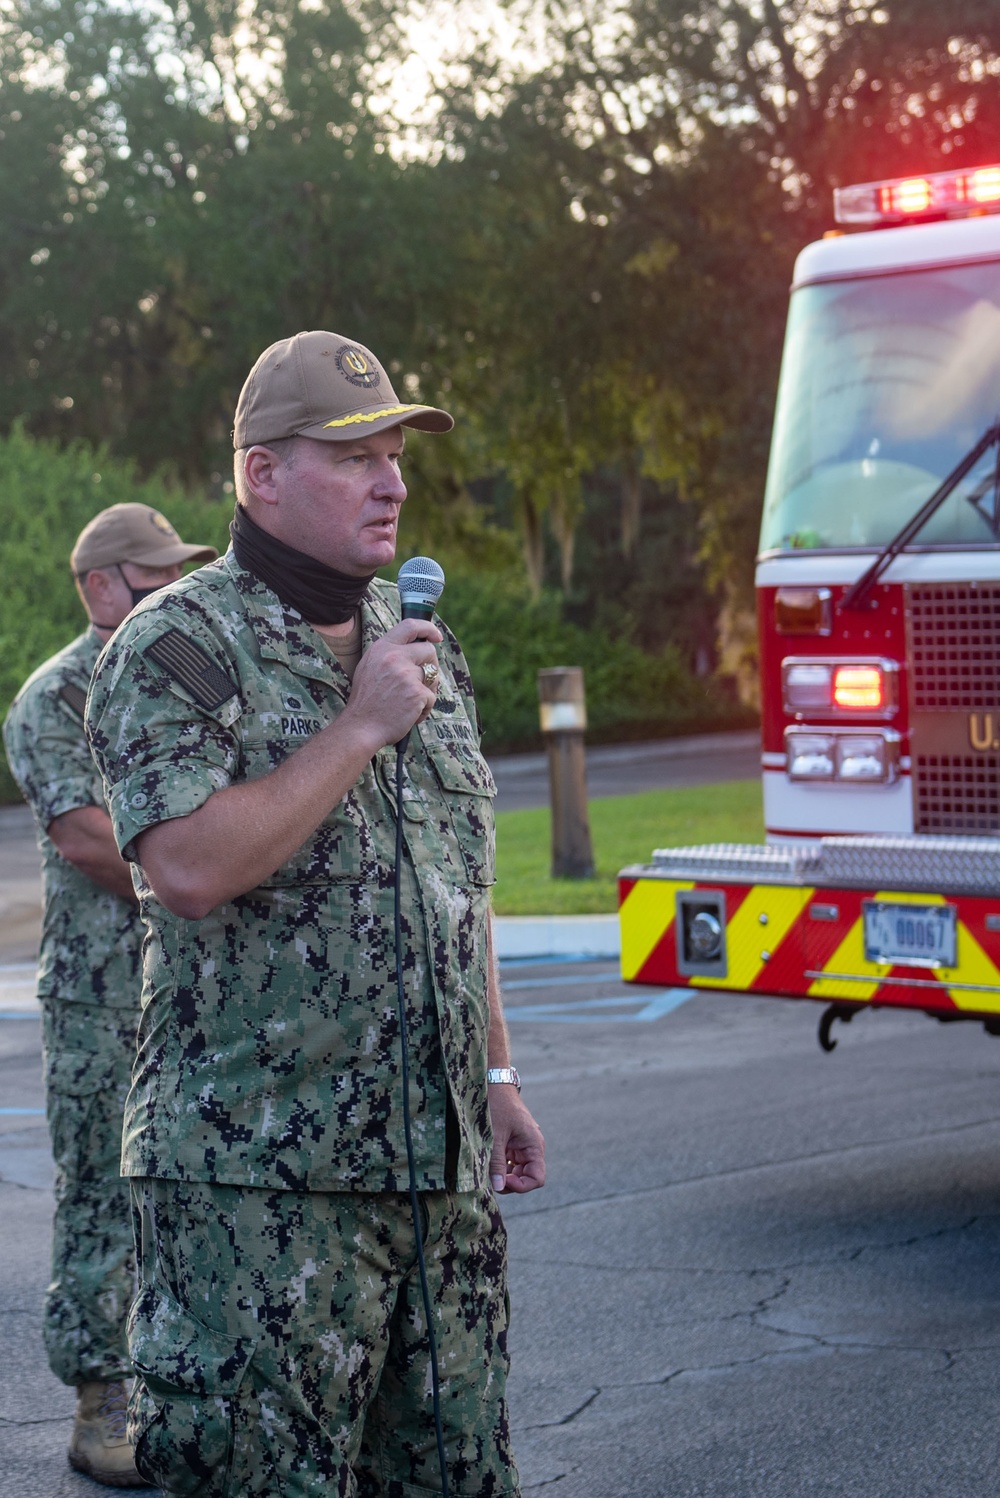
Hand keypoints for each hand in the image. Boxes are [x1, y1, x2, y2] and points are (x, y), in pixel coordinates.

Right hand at [343, 618, 442, 748]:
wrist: (360, 727)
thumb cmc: (366, 701)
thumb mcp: (369, 667)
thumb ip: (389, 655)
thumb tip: (414, 648)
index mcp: (382, 648)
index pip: (410, 626)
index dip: (428, 629)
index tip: (436, 636)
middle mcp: (394, 657)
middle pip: (429, 650)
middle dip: (431, 666)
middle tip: (423, 682)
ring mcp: (406, 674)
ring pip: (433, 675)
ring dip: (427, 690)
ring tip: (409, 703)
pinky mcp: (417, 692)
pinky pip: (431, 697)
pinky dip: (424, 709)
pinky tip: (408, 715)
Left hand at [488, 1086, 545, 1194]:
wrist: (492, 1083)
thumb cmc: (497, 1105)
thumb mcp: (495, 1136)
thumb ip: (496, 1162)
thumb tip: (498, 1187)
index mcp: (534, 1145)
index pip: (537, 1178)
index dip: (521, 1186)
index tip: (502, 1180)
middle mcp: (530, 1147)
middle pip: (526, 1177)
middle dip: (509, 1182)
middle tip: (490, 1177)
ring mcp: (520, 1146)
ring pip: (515, 1171)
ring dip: (502, 1174)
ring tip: (486, 1168)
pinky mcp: (510, 1143)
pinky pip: (507, 1162)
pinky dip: (498, 1166)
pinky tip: (486, 1161)